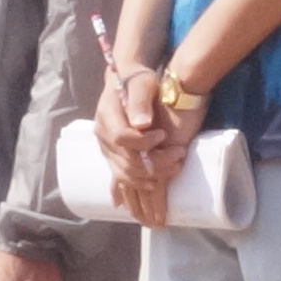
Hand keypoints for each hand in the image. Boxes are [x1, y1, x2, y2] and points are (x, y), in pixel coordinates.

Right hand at [95, 66, 178, 226]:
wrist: (131, 81)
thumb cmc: (140, 81)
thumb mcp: (142, 84)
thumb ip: (140, 101)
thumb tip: (142, 124)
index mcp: (108, 116)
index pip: (122, 138)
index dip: (144, 142)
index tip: (164, 136)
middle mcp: (103, 134)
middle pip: (124, 159)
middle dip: (153, 163)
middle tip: (178, 157)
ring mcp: (106, 146)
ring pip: (122, 171)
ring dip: (145, 178)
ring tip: (169, 174)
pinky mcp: (112, 153)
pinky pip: (117, 174)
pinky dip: (126, 188)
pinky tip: (132, 199)